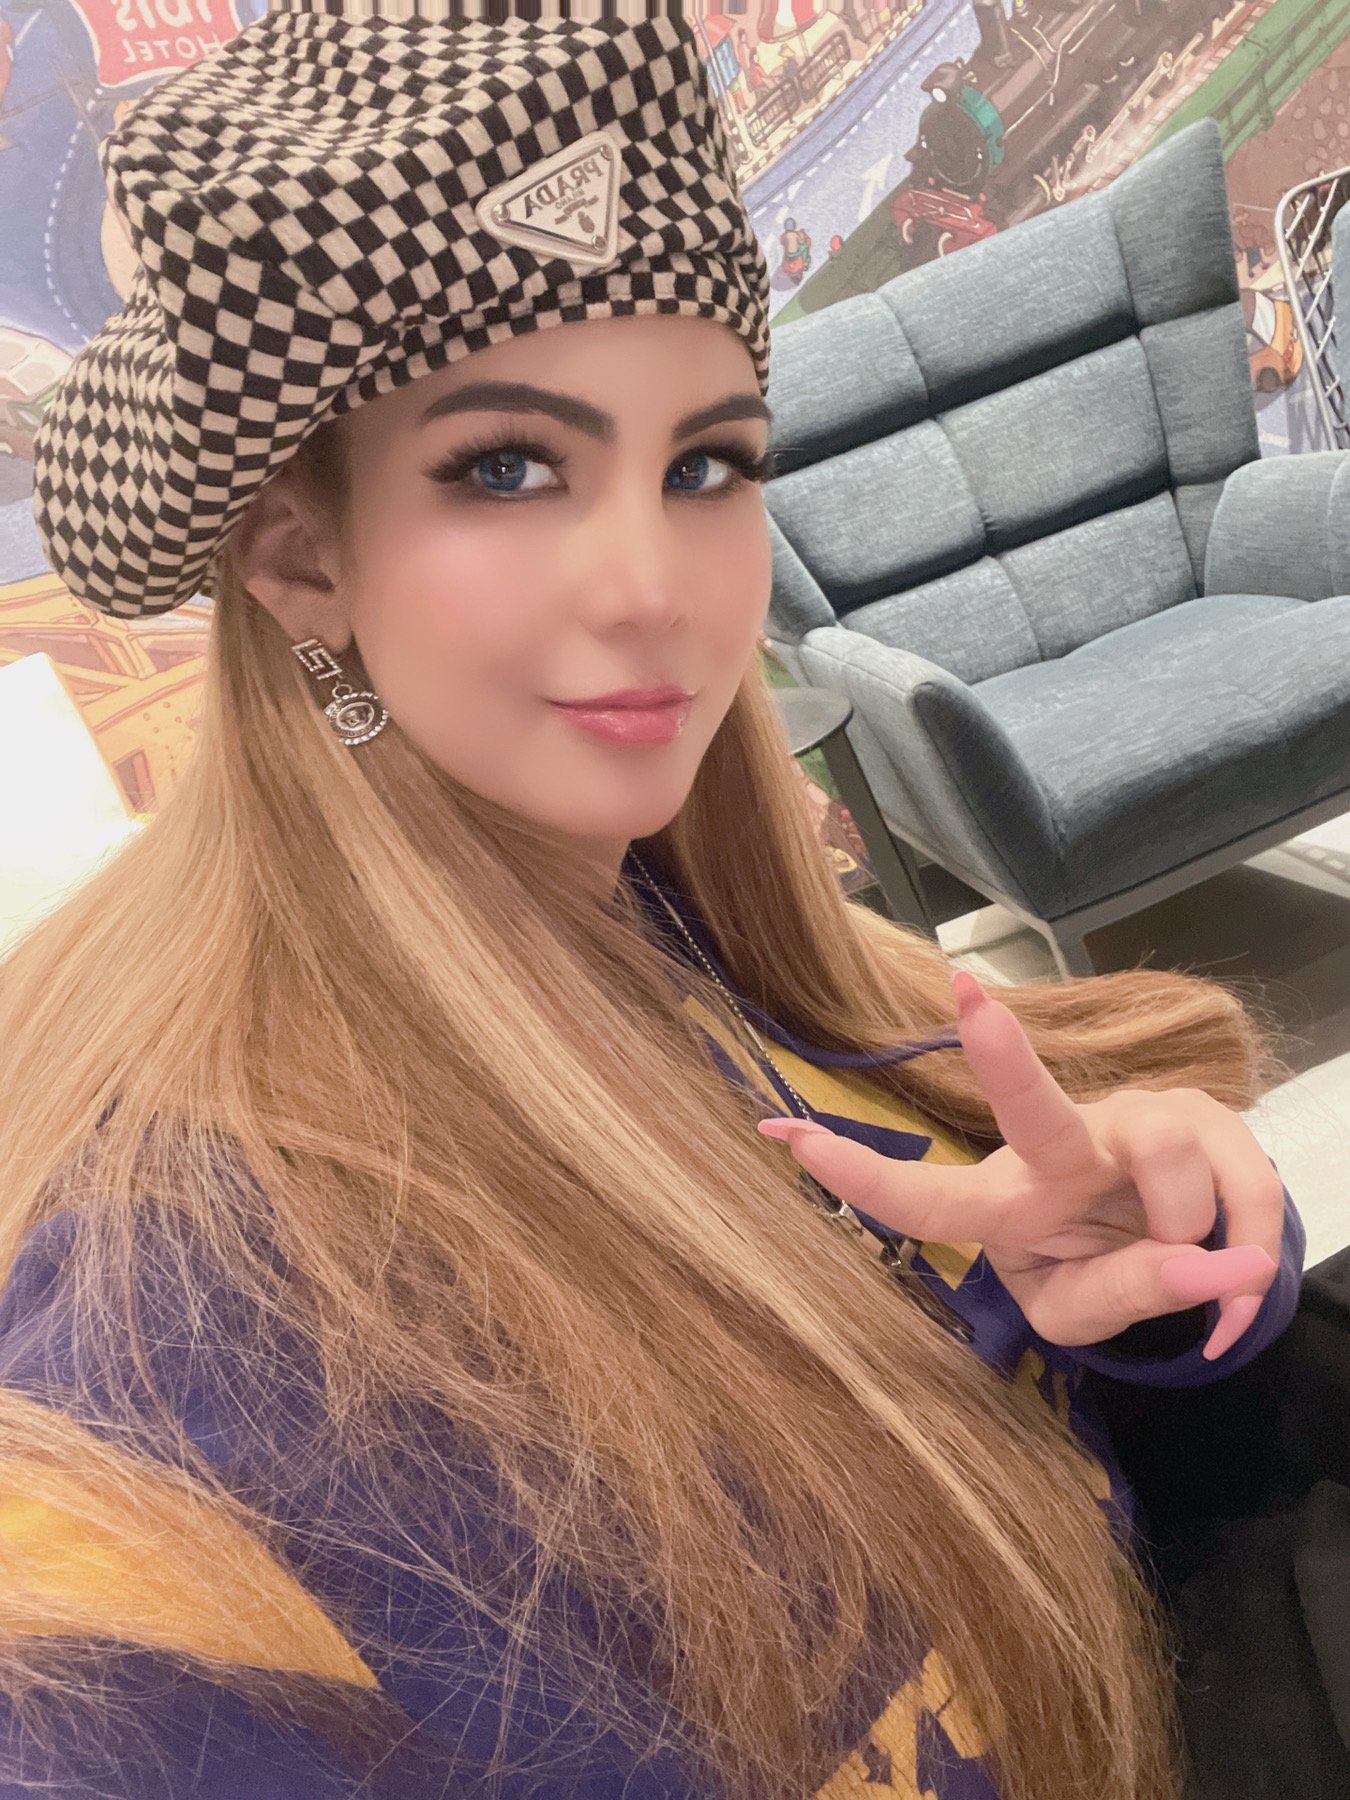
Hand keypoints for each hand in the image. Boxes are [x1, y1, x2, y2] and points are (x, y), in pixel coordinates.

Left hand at [759, 970, 1281, 1359]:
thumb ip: (1138, 1294)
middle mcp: (1060, 1148)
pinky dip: (1255, 1259)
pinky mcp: (1203, 1114)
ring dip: (1190, 1230)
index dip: (859, 1173)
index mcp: (1007, 1202)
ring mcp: (1132, 1120)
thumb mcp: (1090, 1314)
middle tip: (969, 997)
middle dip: (1001, 1055)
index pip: (926, 1197)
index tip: (787, 1135)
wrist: (1175, 1249)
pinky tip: (1242, 1287)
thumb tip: (1227, 1267)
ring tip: (1193, 1273)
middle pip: (1033, 1106)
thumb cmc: (1098, 1271)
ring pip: (1166, 1151)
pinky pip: (1246, 1187)